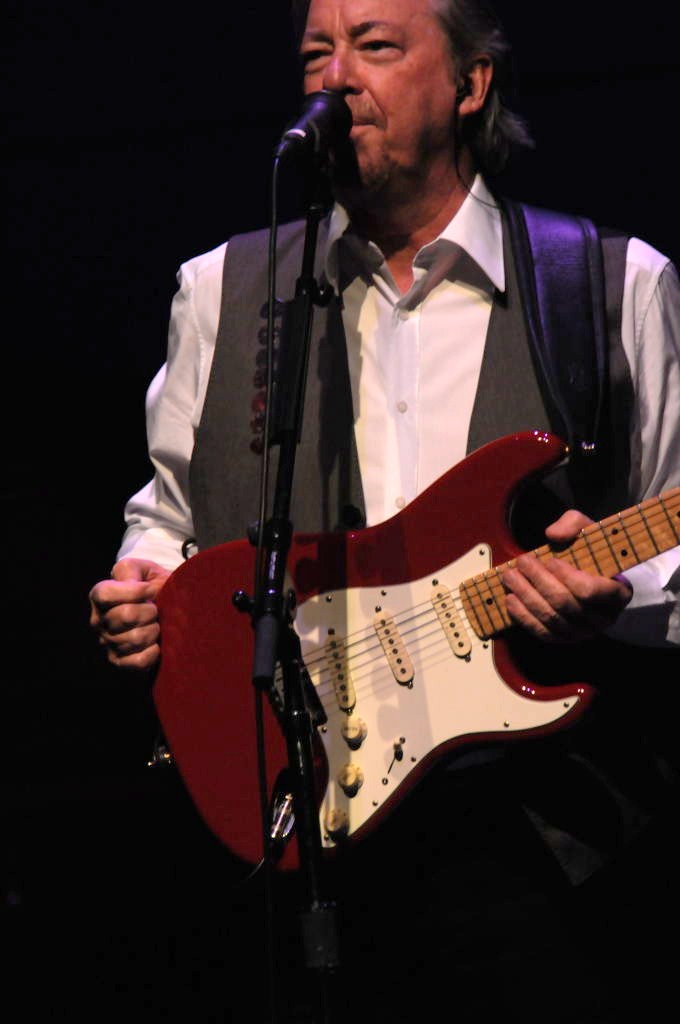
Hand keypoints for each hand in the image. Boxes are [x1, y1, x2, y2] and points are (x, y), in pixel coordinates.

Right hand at [89, 558, 170, 669]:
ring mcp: (107, 643)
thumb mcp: (143, 570)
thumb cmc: (153, 588)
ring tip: (156, 625)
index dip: (134, 592)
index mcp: (99, 596)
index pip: (105, 594)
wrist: (167, 612)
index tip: (151, 590)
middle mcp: (98, 621)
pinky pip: (138, 661)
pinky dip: (153, 652)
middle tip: (156, 609)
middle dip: (150, 611)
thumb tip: (129, 585)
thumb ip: (130, 570)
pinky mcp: (119, 662)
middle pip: (126, 616)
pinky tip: (156, 644)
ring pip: (135, 638)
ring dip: (154, 630)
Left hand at [501, 510, 632, 643]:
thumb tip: (553, 534)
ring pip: (551, 618)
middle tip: (521, 562)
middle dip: (538, 581)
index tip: (550, 561)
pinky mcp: (565, 639)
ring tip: (510, 577)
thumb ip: (574, 525)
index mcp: (617, 593)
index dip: (567, 576)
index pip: (589, 590)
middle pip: (564, 603)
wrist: (597, 582)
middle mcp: (602, 618)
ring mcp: (583, 632)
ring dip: (526, 596)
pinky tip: (510, 599)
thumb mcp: (589, 531)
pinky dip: (524, 616)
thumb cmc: (592, 555)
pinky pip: (542, 632)